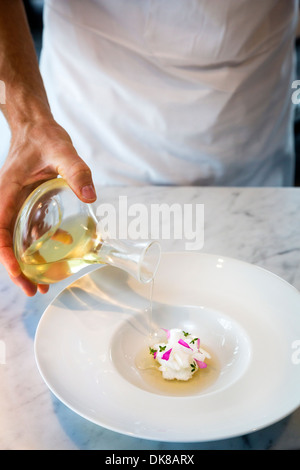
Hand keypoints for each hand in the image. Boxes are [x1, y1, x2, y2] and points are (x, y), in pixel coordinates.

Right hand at [0, 119, 96, 295]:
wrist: (36, 126)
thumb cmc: (44, 137)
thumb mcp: (62, 152)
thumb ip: (76, 172)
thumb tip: (89, 197)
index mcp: (6, 195)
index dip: (6, 258)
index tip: (20, 276)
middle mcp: (7, 203)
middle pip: (6, 244)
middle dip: (18, 270)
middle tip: (36, 290)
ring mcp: (16, 204)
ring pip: (17, 240)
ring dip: (29, 261)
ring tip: (45, 281)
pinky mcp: (27, 203)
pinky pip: (29, 228)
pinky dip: (40, 242)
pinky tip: (62, 243)